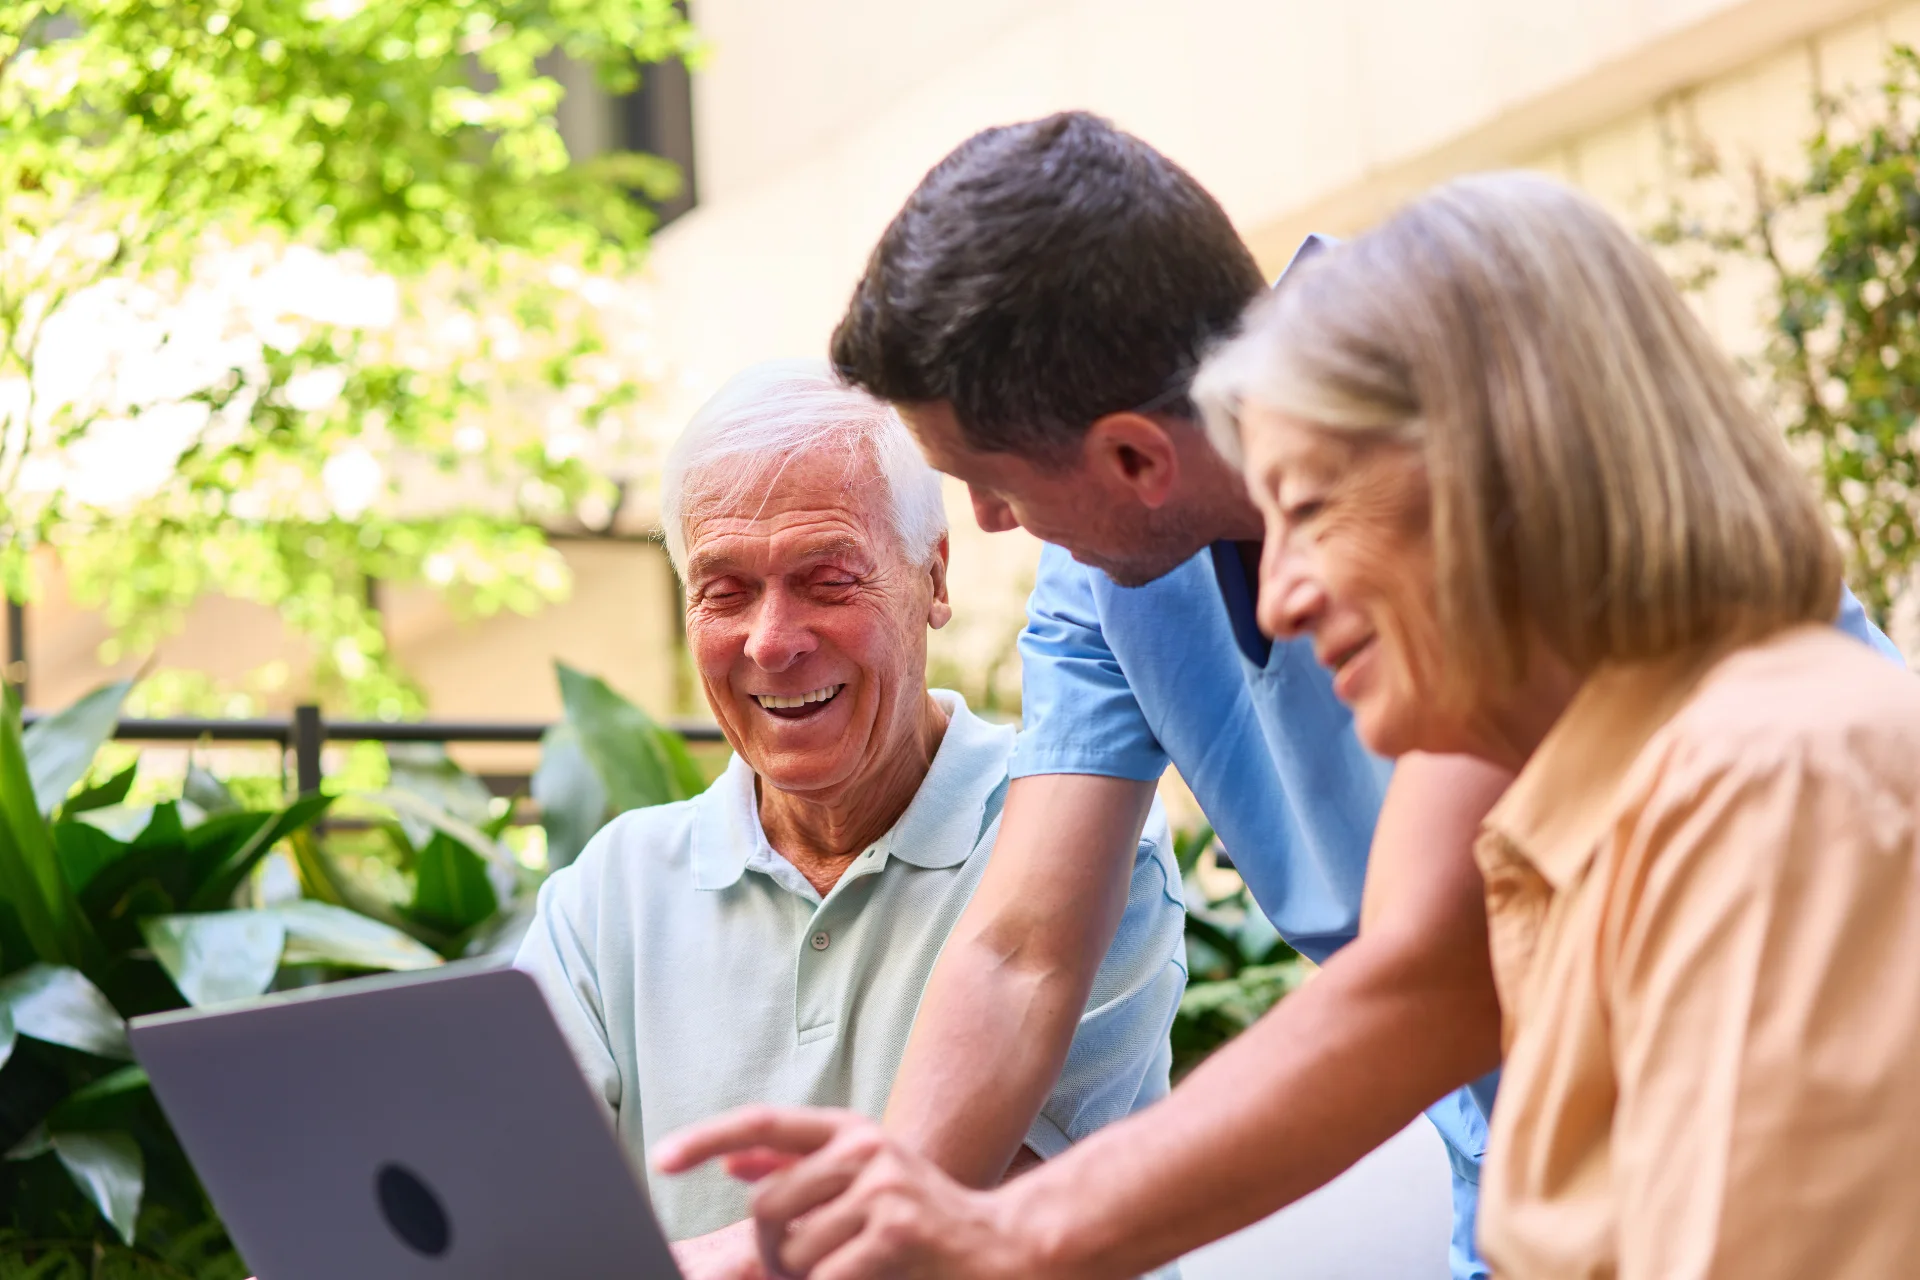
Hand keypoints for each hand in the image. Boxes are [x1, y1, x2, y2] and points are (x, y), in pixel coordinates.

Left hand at [654, 1106, 1041, 1279]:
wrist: (998, 1247)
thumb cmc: (921, 1217)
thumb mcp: (863, 1176)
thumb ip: (800, 1165)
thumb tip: (734, 1162)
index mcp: (850, 1130)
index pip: (761, 1123)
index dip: (706, 1138)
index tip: (662, 1159)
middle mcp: (864, 1147)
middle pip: (766, 1204)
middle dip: (772, 1251)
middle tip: (806, 1269)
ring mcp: (881, 1187)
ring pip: (793, 1248)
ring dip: (806, 1278)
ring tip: (850, 1271)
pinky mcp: (895, 1230)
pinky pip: (824, 1276)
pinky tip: (871, 1278)